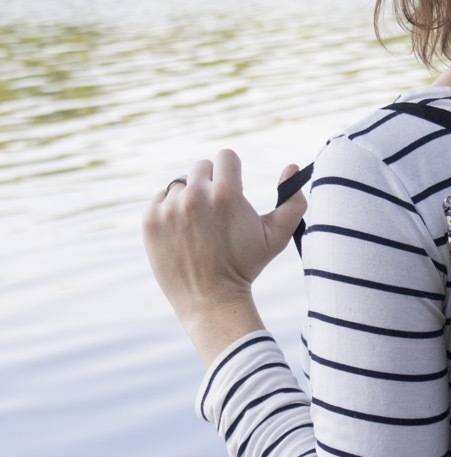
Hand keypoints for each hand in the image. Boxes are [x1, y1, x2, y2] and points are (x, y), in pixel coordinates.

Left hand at [141, 149, 306, 327]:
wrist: (210, 299)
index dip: (232, 172)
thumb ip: (293, 200)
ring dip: (190, 199)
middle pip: (201, 167)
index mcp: (226, 193)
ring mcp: (169, 208)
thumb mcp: (278, 236)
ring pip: (180, 185)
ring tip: (199, 227)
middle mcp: (195, 195)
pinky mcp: (150, 220)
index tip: (232, 190)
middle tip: (216, 212)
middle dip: (211, 183)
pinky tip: (182, 232)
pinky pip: (160, 199)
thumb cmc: (247, 266)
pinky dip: (169, 210)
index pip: (226, 156)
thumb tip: (293, 166)